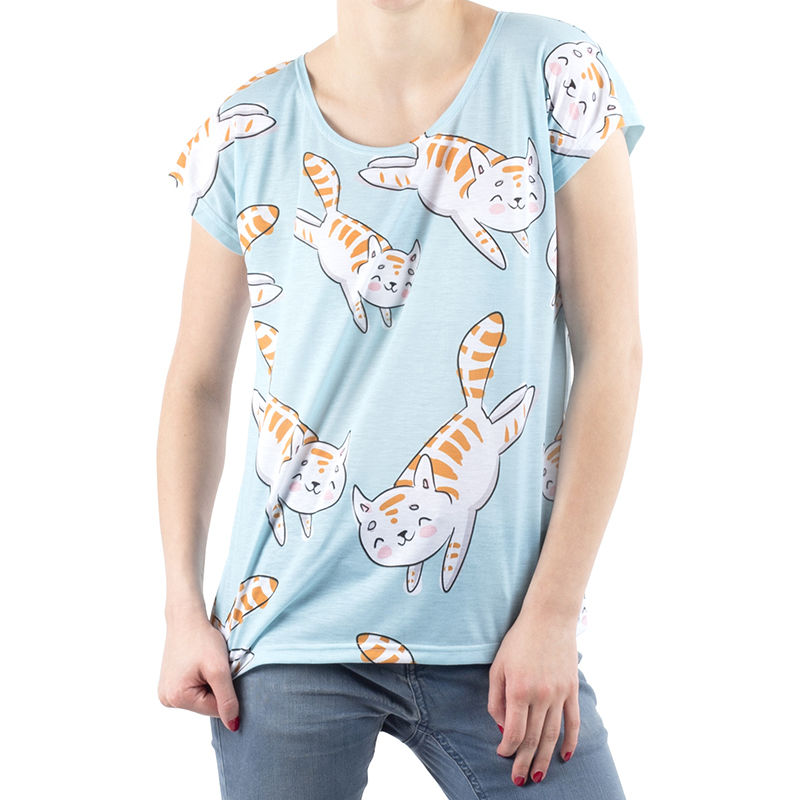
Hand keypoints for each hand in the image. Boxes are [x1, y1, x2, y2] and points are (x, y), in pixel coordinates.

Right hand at [157, 610, 240, 730]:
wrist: (187, 619)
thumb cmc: (202, 640)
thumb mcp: (219, 669)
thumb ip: (227, 699)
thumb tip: (233, 726)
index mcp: (177, 698)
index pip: (214, 710)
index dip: (226, 692)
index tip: (224, 672)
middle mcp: (167, 699)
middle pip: (206, 705)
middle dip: (216, 688)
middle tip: (214, 665)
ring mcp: (166, 692)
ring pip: (201, 698)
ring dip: (210, 683)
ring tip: (206, 663)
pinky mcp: (170, 684)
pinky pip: (193, 690)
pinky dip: (202, 680)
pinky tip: (199, 664)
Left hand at [487, 606, 579, 784]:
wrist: (549, 618)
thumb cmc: (518, 641)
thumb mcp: (498, 666)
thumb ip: (496, 698)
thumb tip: (500, 726)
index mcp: (519, 690)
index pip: (513, 731)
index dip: (507, 748)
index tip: (502, 754)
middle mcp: (540, 695)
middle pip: (533, 738)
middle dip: (524, 762)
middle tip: (520, 780)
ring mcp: (559, 694)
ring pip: (553, 735)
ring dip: (545, 758)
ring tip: (538, 775)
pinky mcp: (571, 690)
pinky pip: (573, 722)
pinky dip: (570, 741)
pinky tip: (565, 756)